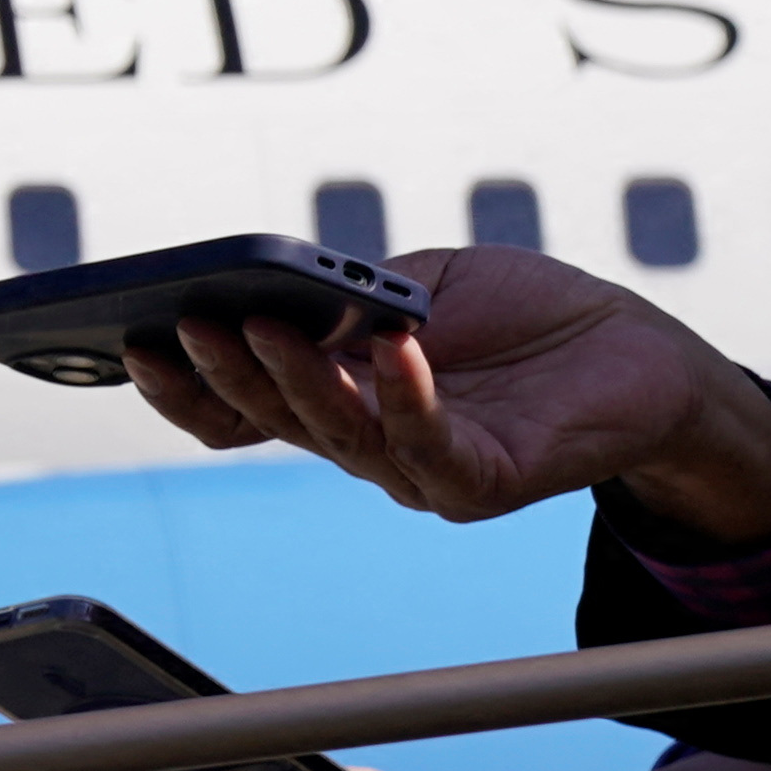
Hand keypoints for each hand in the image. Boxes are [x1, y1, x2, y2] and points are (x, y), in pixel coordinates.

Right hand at [123, 249, 770, 537]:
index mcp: (335, 398)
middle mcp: (363, 445)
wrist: (638, 350)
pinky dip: (403, 394)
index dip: (181, 386)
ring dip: (292, 379)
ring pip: (332, 435)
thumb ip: (349, 297)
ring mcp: (417, 471)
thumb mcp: (417, 286)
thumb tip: (279, 293)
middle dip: (219, 373)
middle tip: (184, 323)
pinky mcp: (481, 483)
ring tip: (266, 322)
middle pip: (267, 421)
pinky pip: (428, 446)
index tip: (132, 339)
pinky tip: (392, 343)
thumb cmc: (525, 314)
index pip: (234, 410)